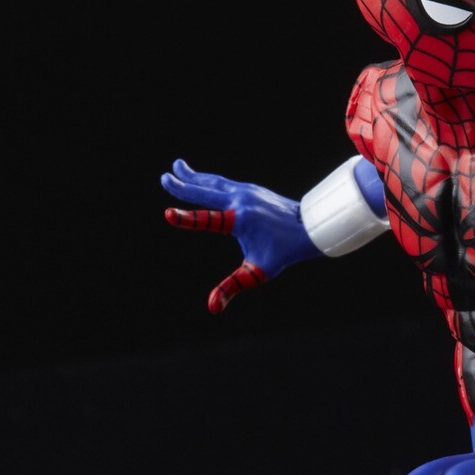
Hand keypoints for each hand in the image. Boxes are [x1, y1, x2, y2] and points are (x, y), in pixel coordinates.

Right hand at [161, 159, 306, 312]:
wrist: (310, 227)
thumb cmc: (283, 252)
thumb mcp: (258, 272)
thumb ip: (233, 287)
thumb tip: (212, 308)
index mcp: (240, 220)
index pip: (207, 220)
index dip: (186, 219)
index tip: (167, 214)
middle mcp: (240, 200)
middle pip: (206, 191)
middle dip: (183, 186)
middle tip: (164, 178)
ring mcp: (246, 191)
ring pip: (214, 182)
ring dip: (194, 176)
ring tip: (177, 166)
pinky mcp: (251, 189)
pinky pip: (223, 183)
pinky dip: (208, 180)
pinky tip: (202, 179)